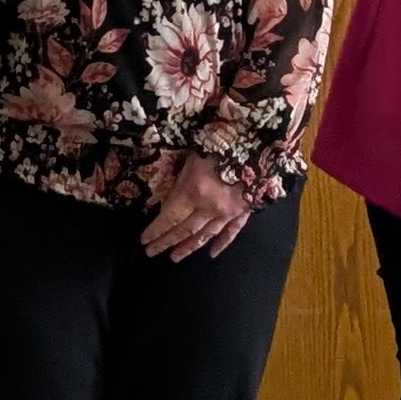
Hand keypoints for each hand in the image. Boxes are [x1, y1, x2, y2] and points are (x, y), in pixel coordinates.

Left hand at [141, 153, 258, 262]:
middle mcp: (210, 206)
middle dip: (166, 242)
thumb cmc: (218, 142)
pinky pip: (232, 232)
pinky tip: (212, 254)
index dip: (156, 230)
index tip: (145, 240)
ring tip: (175, 257)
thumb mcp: (191, 157)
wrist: (255, 142)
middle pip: (184, 230)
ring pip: (205, 235)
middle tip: (151, 253)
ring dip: (189, 247)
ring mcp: (228, 212)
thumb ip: (179, 180)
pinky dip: (222, 244)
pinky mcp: (244, 211)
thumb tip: (167, 199)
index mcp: (194, 191)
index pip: (170, 217)